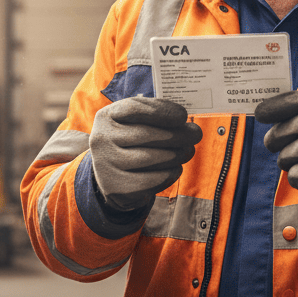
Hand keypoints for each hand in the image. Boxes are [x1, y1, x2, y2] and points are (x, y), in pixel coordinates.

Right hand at [89, 97, 202, 211]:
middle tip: (196, 134)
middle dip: (178, 134)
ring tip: (188, 151)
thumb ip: (155, 115)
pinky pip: (151, 180)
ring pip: (151, 158)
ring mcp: (106, 165)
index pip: (133, 108)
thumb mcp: (133, 122)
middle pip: (146, 134)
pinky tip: (175, 168)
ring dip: (177, 154)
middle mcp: (101, 139)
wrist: (112, 175)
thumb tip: (186, 123)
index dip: (161, 111)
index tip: (183, 115)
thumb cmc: (130, 142)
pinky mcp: (116, 187)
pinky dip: (170, 173)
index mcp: (107, 117)